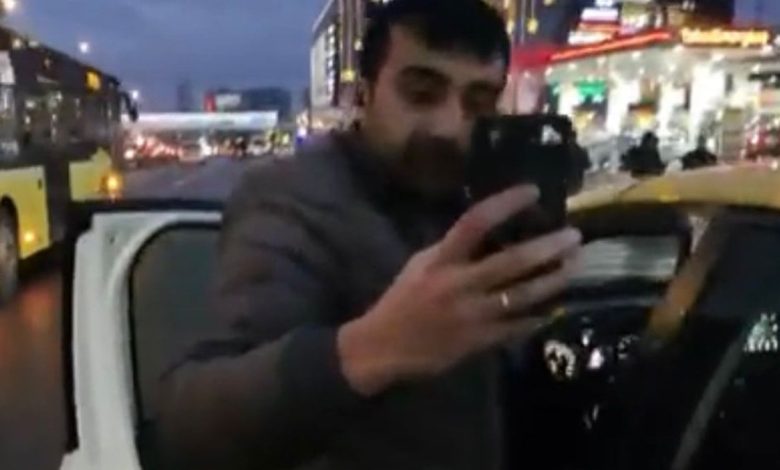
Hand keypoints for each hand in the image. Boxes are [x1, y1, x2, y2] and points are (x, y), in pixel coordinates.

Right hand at [337, 185, 580, 395]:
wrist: (383, 347)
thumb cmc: (401, 300)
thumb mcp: (420, 265)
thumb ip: (452, 250)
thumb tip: (488, 233)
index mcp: (440, 261)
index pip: (475, 222)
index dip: (505, 203)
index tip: (533, 191)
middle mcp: (458, 284)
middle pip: (511, 262)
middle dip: (547, 248)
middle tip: (574, 236)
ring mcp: (471, 315)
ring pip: (521, 295)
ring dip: (552, 280)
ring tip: (574, 266)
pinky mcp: (478, 341)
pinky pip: (516, 326)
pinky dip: (538, 316)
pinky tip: (556, 306)